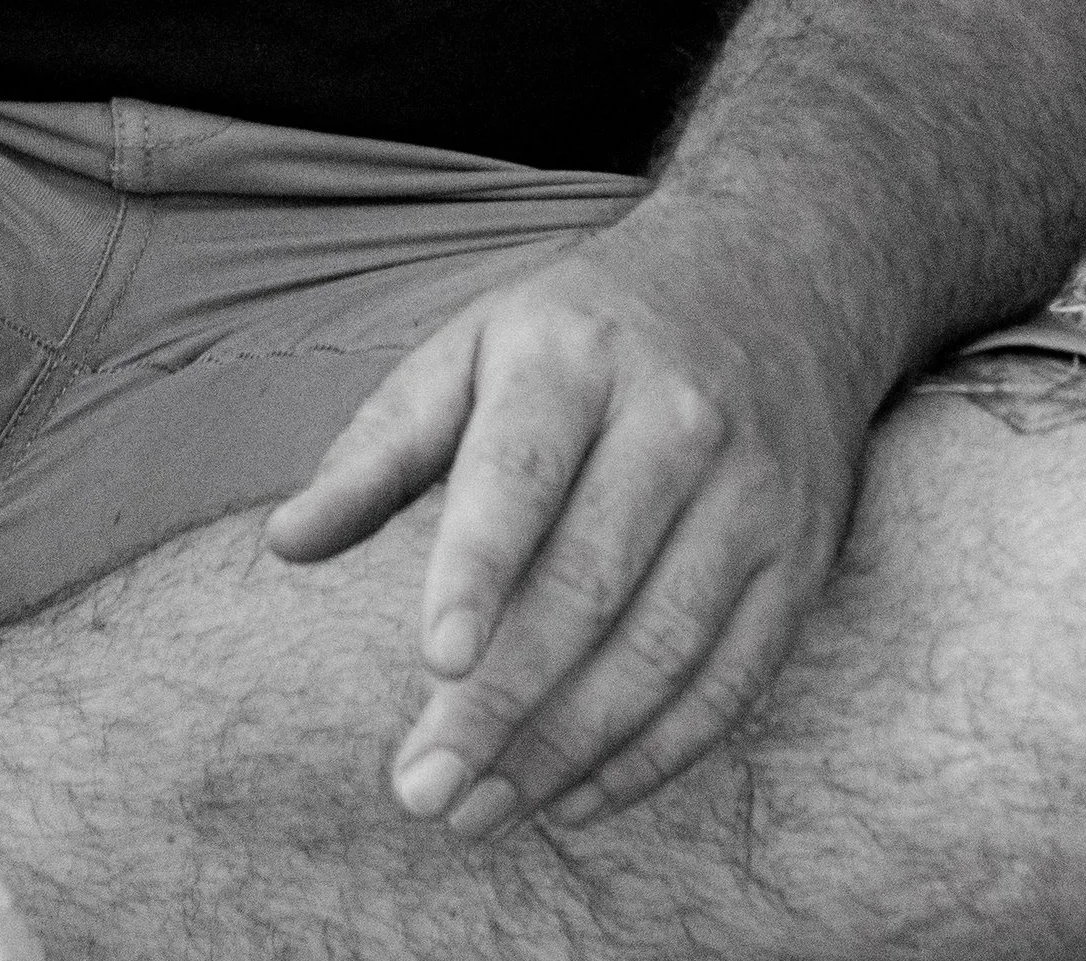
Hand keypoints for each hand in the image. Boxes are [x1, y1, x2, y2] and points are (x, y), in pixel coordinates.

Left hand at [264, 221, 865, 839]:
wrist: (774, 275)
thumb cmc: (586, 328)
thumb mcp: (475, 343)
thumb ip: (380, 445)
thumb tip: (285, 542)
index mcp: (575, 354)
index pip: (523, 472)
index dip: (480, 568)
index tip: (437, 659)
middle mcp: (676, 418)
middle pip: (589, 582)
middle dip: (503, 701)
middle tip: (424, 789)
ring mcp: (751, 493)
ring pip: (662, 649)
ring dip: (567, 749)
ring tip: (479, 809)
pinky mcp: (799, 559)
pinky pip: (731, 682)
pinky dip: (653, 758)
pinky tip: (576, 798)